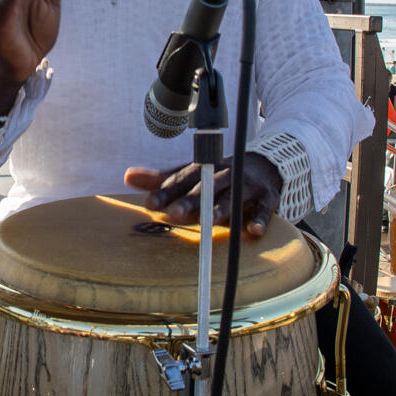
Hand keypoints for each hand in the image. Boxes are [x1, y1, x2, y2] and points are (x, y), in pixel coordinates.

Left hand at [125, 153, 283, 237]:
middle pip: (206, 187)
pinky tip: (252, 231)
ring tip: (210, 220)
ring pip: (233, 197)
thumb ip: (161, 179)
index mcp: (203, 169)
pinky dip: (259, 219)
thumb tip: (128, 177)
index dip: (166, 191)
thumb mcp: (190, 174)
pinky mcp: (267, 197)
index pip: (182, 180)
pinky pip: (264, 208)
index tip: (150, 205)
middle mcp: (224, 175)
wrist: (263, 164)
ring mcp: (246, 185)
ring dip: (221, 208)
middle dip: (191, 200)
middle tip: (175, 214)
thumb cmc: (217, 176)